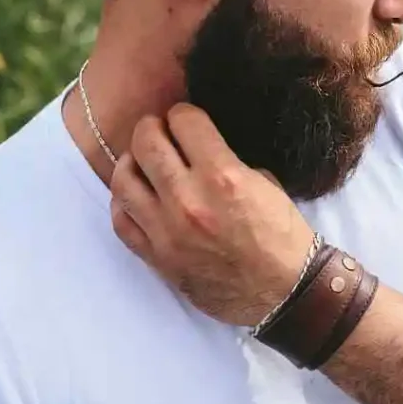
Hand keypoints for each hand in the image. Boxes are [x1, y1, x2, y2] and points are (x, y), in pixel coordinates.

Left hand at [109, 103, 315, 326]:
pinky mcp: (156, 257)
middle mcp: (188, 199)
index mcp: (222, 176)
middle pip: (146, 142)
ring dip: (132, 162)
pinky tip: (137, 196)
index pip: (183, 121)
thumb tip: (199, 146)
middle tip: (160, 130)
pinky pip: (120, 221)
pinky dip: (123, 202)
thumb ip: (227, 160)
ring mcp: (166, 230)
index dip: (184, 113)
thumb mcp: (265, 182)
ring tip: (143, 161)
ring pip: (123, 179)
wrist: (282, 290)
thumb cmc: (282, 235)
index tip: (186, 118)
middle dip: (152, 127)